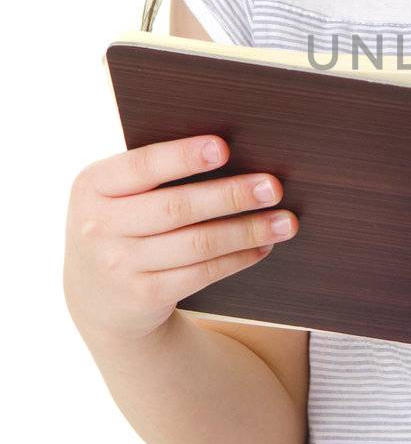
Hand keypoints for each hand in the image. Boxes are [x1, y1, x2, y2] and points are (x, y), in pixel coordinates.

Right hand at [63, 134, 298, 345]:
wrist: (98, 295)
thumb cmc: (125, 222)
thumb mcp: (119, 194)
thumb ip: (154, 173)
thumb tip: (233, 150)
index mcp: (93, 186)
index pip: (142, 166)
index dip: (183, 157)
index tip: (224, 147)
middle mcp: (99, 226)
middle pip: (177, 208)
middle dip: (231, 195)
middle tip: (273, 186)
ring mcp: (119, 266)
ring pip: (197, 244)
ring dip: (247, 231)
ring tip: (285, 221)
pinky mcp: (144, 296)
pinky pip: (202, 273)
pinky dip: (238, 258)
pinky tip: (263, 246)